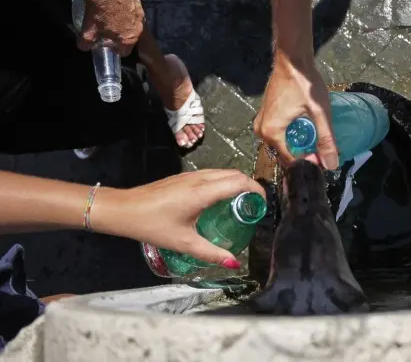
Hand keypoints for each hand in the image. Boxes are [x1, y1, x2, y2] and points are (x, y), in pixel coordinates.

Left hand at [77, 0, 144, 56]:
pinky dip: (128, 11)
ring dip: (126, 24)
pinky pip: (134, 11)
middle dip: (122, 36)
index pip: (125, 52)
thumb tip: (84, 48)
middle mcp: (138, 30)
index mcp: (128, 40)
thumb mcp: (88, 32)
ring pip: (134, 24)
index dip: (116, 49)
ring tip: (115, 17)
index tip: (109, 43)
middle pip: (131, 38)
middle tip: (111, 30)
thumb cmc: (98, 13)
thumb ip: (86, 44)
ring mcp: (140, 15)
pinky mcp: (139, 3)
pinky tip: (118, 6)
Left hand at [99, 169, 264, 267]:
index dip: (256, 190)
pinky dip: (224, 183)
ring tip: (241, 204)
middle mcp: (200, 178)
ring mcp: (191, 175)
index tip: (263, 204)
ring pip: (223, 172)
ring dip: (237, 183)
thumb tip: (234, 263)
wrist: (123, 209)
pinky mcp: (184, 176)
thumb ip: (211, 253)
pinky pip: (212, 175)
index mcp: (203, 192)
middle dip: (250, 186)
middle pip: (235, 174)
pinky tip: (220, 202)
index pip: (240, 182)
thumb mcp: (184, 243)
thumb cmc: (152, 225)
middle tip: (255, 207)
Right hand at [254, 55, 338, 169]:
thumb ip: (326, 139)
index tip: (325, 159)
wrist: (292, 59)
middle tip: (323, 149)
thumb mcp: (320, 112)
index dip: (310, 163)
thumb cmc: (305, 83)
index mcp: (272, 133)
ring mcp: (261, 123)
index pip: (291, 161)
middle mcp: (261, 132)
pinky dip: (292, 135)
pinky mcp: (265, 116)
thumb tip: (332, 165)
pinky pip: (279, 134)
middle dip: (304, 154)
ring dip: (299, 145)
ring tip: (317, 139)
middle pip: (285, 154)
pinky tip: (306, 128)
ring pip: (283, 144)